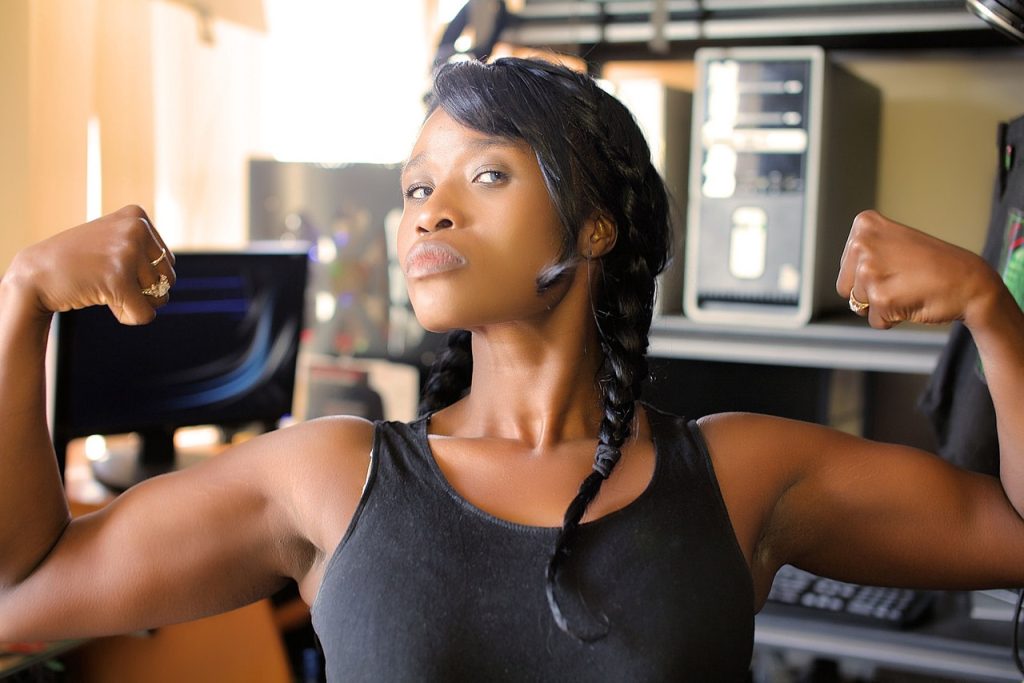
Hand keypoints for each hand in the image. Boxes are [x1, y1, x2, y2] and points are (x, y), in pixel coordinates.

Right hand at [7, 205, 175, 324]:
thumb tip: (171, 278)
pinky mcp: (118, 279)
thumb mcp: (113, 239)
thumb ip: (145, 247)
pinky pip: (144, 314)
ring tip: (102, 286)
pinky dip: (127, 316)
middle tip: (107, 280)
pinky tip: (103, 301)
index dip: (142, 275)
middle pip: (168, 280)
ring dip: (133, 302)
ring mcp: (126, 252)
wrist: (34, 275)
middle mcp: (135, 229)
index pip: (168, 262)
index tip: (110, 265)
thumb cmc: (78, 262)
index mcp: (137, 216)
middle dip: (143, 291)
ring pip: (160, 298)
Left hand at [836, 210, 1000, 329]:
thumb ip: (862, 253)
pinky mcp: (881, 296)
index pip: (845, 268)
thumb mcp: (891, 242)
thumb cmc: (932, 265)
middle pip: (845, 288)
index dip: (868, 275)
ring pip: (858, 305)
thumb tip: (842, 281)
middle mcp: (862, 243)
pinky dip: (892, 318)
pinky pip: (875, 321)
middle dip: (869, 292)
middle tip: (901, 278)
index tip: (895, 263)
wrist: (970, 281)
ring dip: (882, 305)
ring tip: (908, 287)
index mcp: (864, 224)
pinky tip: (912, 300)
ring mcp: (870, 269)